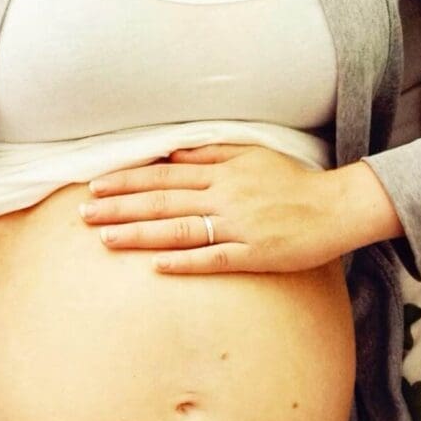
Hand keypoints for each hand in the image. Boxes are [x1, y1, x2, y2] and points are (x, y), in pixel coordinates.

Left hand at [78, 144, 403, 274]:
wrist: (337, 207)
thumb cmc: (292, 180)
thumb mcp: (251, 154)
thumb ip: (210, 153)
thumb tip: (169, 153)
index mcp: (221, 172)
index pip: (163, 175)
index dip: (127, 181)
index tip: (95, 187)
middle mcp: (224, 197)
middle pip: (162, 201)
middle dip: (119, 208)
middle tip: (83, 215)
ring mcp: (238, 227)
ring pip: (180, 230)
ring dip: (140, 235)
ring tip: (105, 240)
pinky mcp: (254, 255)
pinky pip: (214, 259)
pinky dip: (185, 263)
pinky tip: (156, 268)